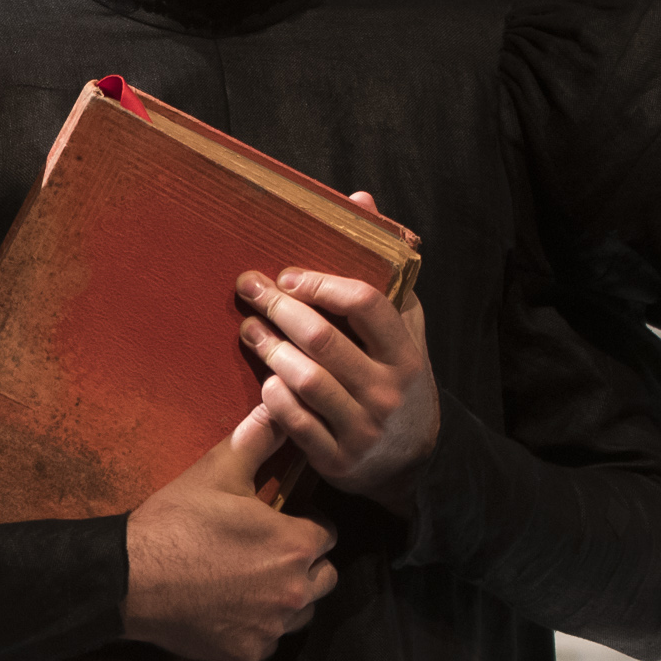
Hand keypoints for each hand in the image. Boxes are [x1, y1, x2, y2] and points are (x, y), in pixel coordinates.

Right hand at [123, 409, 338, 660]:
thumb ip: (256, 440)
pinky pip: (269, 639)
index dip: (305, 525)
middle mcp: (295, 590)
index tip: (279, 521)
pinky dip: (256, 626)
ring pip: (301, 611)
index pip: (327, 534)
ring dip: (286, 596)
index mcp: (295, 544)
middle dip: (304, 563)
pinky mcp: (248, 653)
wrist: (129, 579)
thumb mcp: (216, 472)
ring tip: (251, 580)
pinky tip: (228, 608)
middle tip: (266, 551)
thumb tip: (277, 403)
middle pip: (324, 577)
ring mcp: (272, 626)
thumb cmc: (176, 522)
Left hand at [237, 208, 435, 501]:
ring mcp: (362, 428)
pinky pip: (294, 422)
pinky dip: (273, 397)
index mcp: (405, 353)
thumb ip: (382, 269)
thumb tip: (360, 199)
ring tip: (248, 329)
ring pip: (306, 380)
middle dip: (279, 309)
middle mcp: (387, 390)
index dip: (321, 283)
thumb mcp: (404, 327)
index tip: (289, 276)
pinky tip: (263, 379)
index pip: (365, 304)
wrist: (412, 462)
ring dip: (269, 350)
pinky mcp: (337, 459)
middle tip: (250, 289)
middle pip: (323, 339)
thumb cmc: (398, 378)